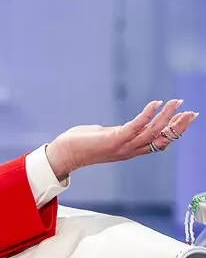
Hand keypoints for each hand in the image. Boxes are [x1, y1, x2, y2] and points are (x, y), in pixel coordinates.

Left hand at [46, 99, 198, 179]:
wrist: (64, 154)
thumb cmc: (80, 144)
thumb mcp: (104, 138)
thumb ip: (116, 134)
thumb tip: (118, 129)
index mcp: (130, 150)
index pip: (159, 142)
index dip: (174, 132)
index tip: (186, 118)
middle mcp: (130, 150)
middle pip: (162, 139)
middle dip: (178, 125)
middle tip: (192, 113)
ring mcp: (123, 146)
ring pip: (153, 132)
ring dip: (167, 117)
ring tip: (177, 103)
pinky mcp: (114, 139)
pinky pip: (136, 126)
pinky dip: (147, 114)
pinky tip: (155, 103)